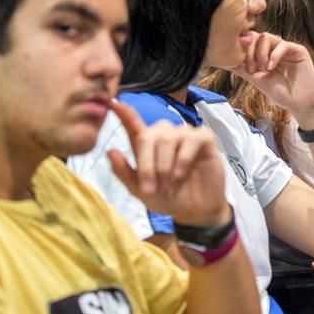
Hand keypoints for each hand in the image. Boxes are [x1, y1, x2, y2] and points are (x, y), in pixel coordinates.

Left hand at [107, 99, 228, 225]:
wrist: (195, 210)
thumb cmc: (168, 197)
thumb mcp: (141, 191)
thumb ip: (124, 172)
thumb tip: (110, 151)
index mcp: (147, 145)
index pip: (133, 124)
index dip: (123, 113)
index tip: (110, 102)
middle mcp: (165, 135)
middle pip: (148, 135)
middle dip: (147, 164)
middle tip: (152, 188)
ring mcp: (185, 135)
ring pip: (168, 139)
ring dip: (165, 166)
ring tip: (169, 184)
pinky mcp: (204, 138)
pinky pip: (191, 139)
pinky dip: (184, 159)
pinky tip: (181, 174)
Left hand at [231, 32, 313, 124]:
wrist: (299, 103)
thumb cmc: (280, 92)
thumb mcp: (257, 80)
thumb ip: (243, 70)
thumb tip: (226, 62)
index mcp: (265, 53)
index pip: (250, 41)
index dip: (243, 50)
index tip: (244, 67)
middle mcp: (274, 48)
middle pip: (256, 36)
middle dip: (250, 51)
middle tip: (252, 69)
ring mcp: (286, 48)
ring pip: (267, 37)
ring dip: (260, 53)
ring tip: (263, 69)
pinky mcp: (298, 50)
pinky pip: (283, 45)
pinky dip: (274, 55)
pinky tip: (271, 68)